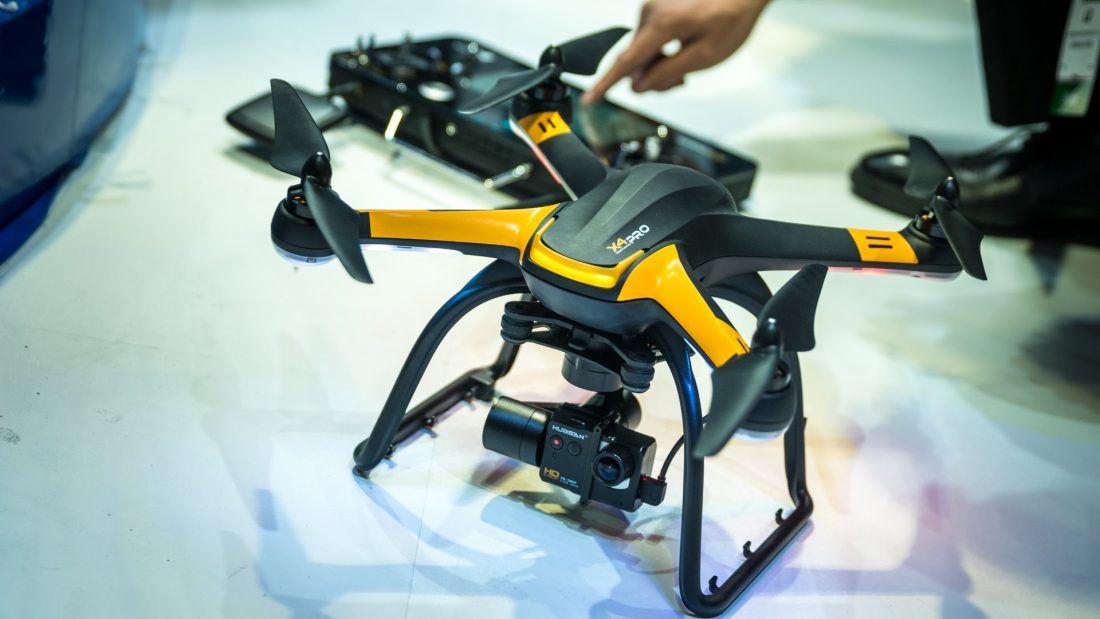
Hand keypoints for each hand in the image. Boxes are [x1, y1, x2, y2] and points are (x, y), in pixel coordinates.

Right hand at [584, 0, 770, 102]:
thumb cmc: (732, 16)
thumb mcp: (705, 56)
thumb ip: (669, 73)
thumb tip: (641, 86)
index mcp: (661, 24)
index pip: (627, 62)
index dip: (606, 84)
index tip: (590, 98)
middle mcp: (649, 12)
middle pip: (636, 61)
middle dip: (654, 77)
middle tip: (682, 80)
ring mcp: (651, 7)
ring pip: (643, 51)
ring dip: (660, 63)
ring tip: (688, 60)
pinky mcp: (656, 6)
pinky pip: (650, 38)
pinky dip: (663, 49)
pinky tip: (683, 46)